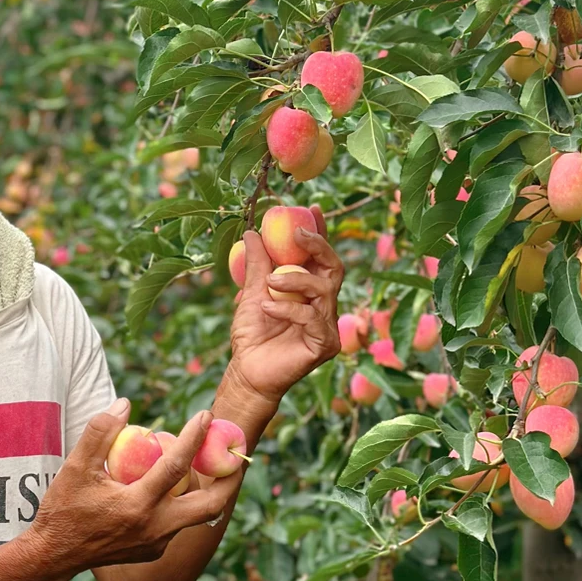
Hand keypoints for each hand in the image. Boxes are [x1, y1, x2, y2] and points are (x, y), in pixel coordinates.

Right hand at [29, 401, 237, 574]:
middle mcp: (155, 528)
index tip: (206, 415)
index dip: (194, 437)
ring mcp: (157, 543)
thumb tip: (126, 404)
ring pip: (196, 516)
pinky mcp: (154, 551)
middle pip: (211, 505)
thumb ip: (100, 432)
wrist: (54, 555)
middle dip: (229, 479)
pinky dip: (182, 503)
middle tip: (233, 454)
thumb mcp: (75, 466)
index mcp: (138, 505)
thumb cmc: (64, 507)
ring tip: (204, 465)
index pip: (176, 466)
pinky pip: (178, 525)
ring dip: (205, 490)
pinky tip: (171, 487)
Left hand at [228, 205, 343, 403]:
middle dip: (319, 246)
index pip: (320, 257)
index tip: (312, 208)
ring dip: (295, 281)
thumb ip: (256, 265)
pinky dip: (288, 309)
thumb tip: (252, 232)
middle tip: (298, 235)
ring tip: (269, 284)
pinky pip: (312, 317)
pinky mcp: (325, 344)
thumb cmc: (252, 336)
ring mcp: (327, 325)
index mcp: (309, 290)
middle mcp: (324, 305)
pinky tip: (267, 307)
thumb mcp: (251, 293)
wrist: (247, 371)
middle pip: (334, 267)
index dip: (320, 232)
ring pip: (324, 289)